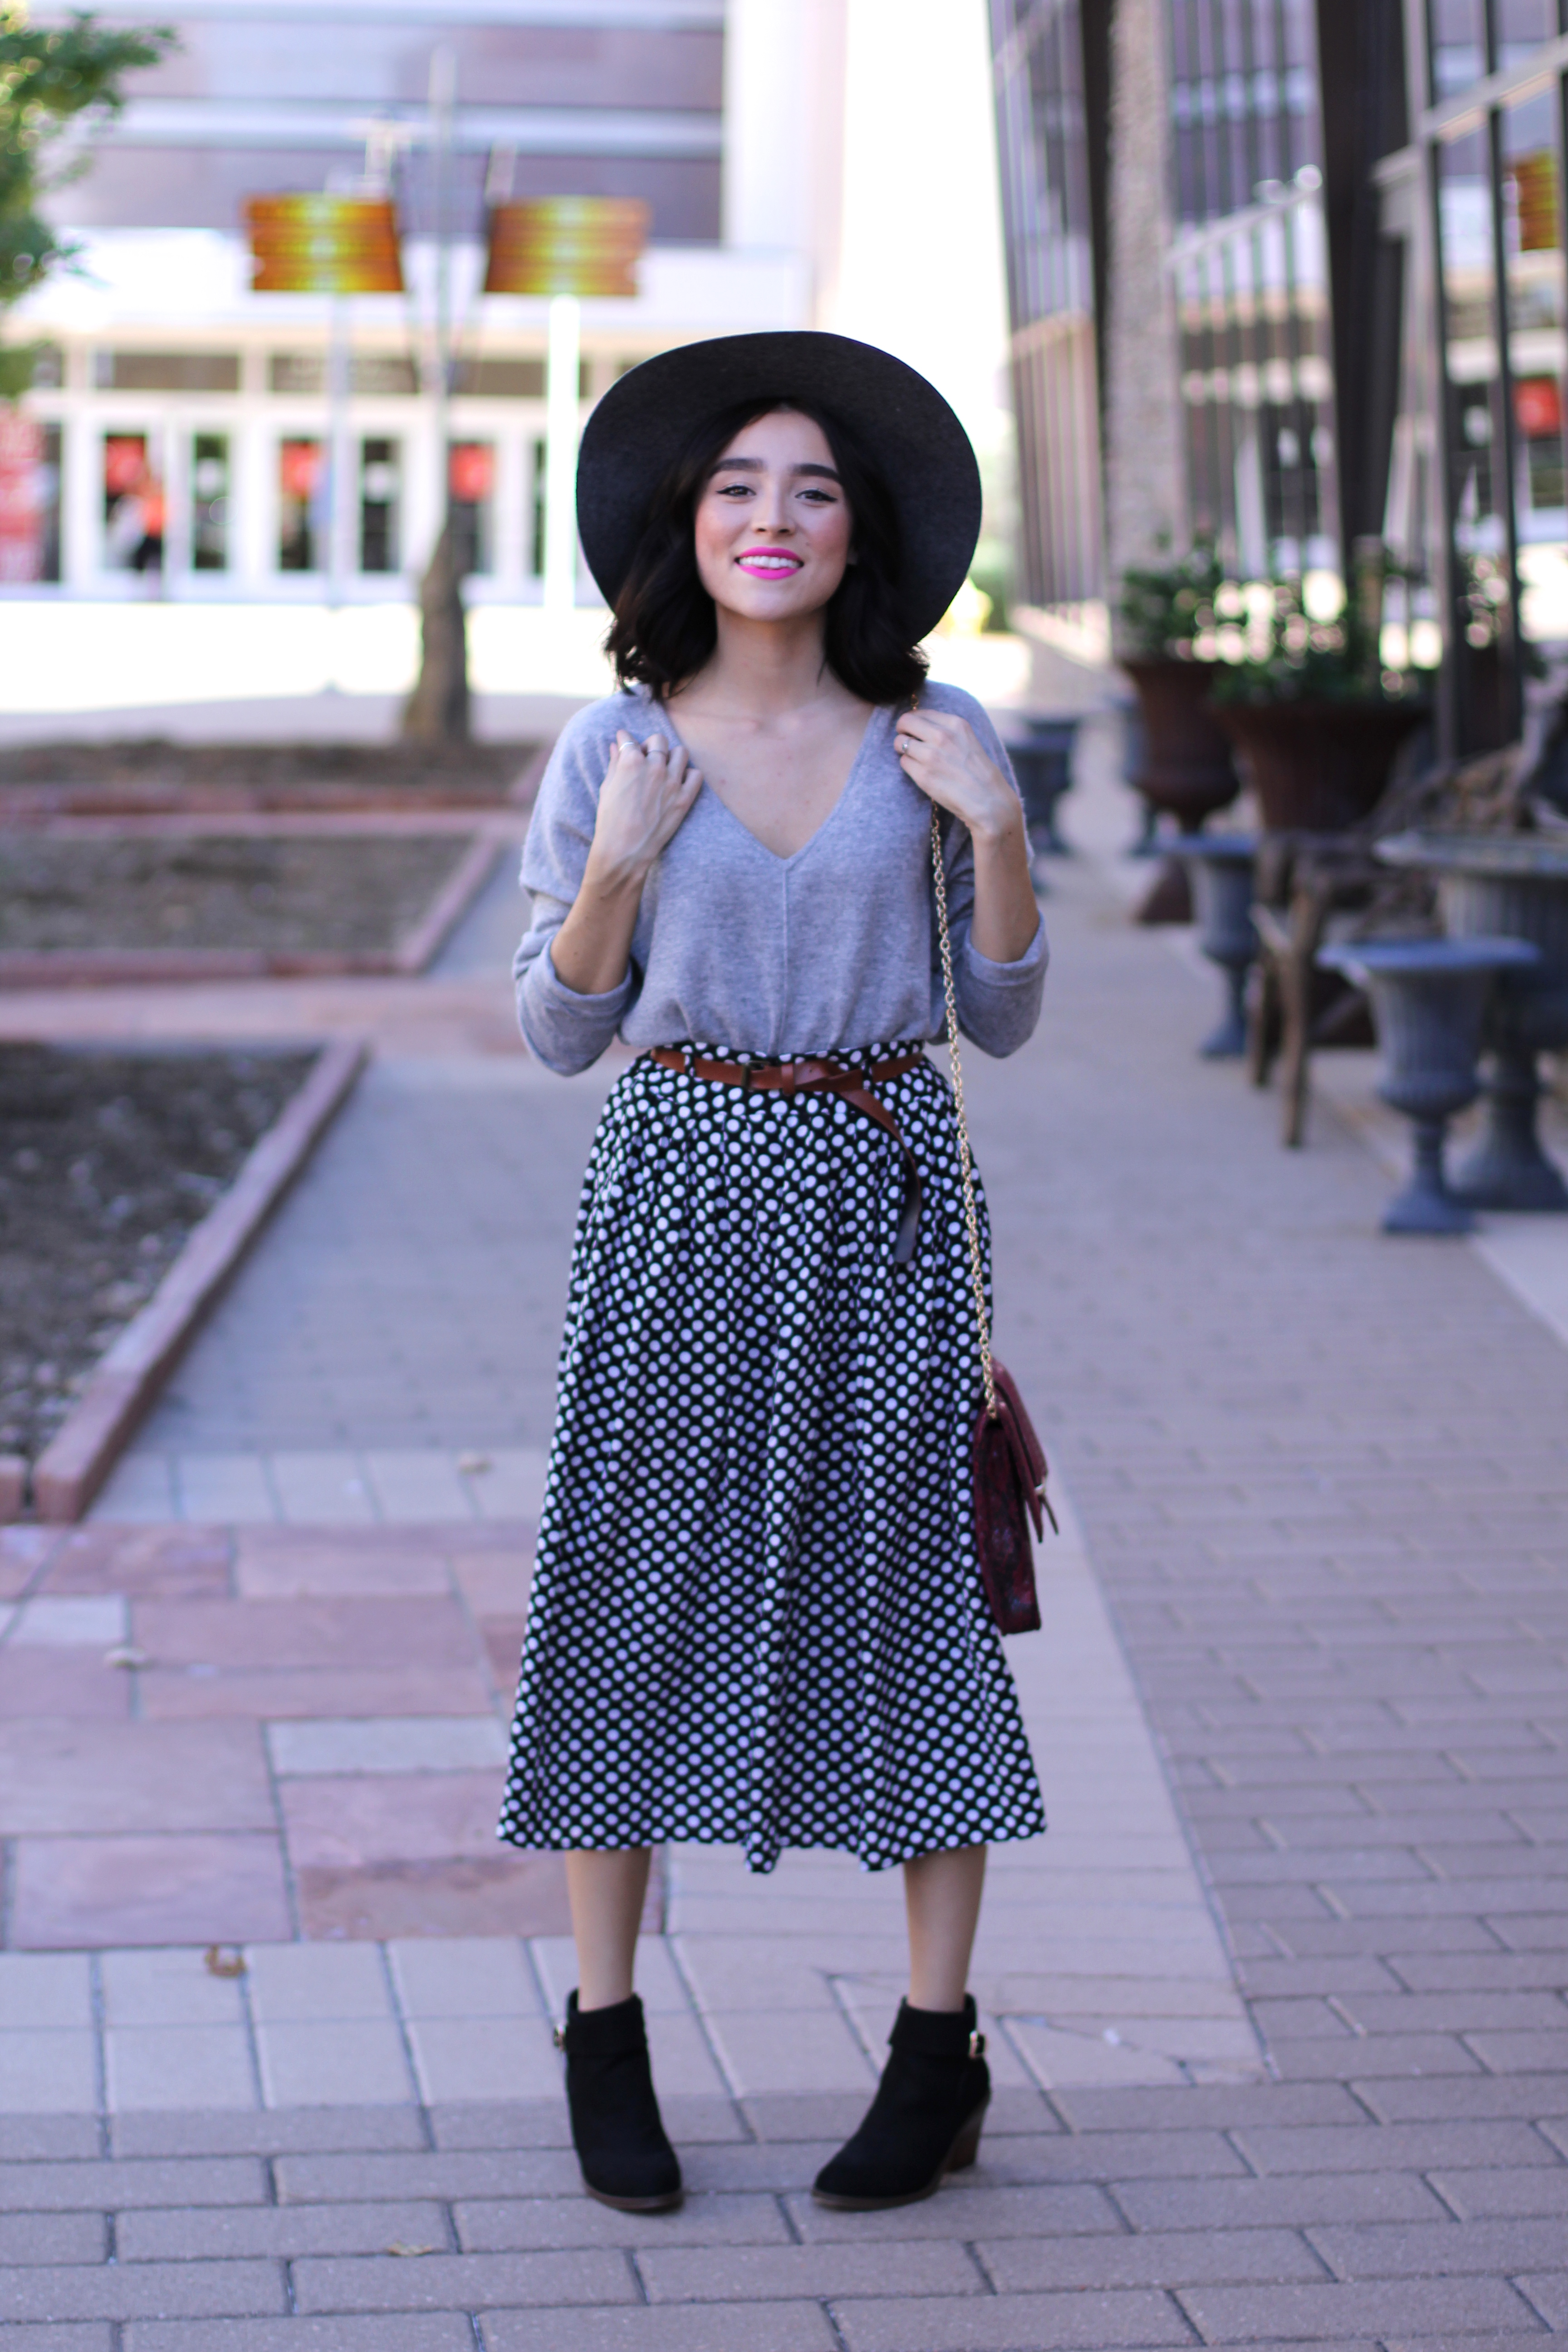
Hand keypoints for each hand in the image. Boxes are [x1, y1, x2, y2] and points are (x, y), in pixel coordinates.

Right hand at [586, 730, 702, 888]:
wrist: (624, 850)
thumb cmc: (610, 821)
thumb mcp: (607, 788)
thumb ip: (614, 763)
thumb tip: (617, 746)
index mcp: (631, 761)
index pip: (629, 738)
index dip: (625, 740)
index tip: (625, 743)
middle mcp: (654, 766)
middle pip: (659, 740)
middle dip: (651, 745)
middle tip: (646, 757)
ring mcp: (672, 782)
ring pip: (681, 752)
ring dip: (672, 757)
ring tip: (665, 768)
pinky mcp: (684, 798)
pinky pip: (696, 775)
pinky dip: (689, 775)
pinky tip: (679, 782)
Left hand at [894, 710, 1023, 848]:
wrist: (988, 800)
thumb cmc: (978, 772)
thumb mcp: (967, 740)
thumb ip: (946, 730)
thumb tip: (920, 725)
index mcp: (955, 724)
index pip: (919, 713)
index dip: (912, 722)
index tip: (913, 731)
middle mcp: (942, 736)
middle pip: (905, 722)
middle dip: (902, 731)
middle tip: (906, 741)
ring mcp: (931, 755)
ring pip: (900, 743)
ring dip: (904, 751)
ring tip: (916, 759)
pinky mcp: (923, 775)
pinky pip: (903, 763)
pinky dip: (909, 767)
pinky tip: (922, 772)